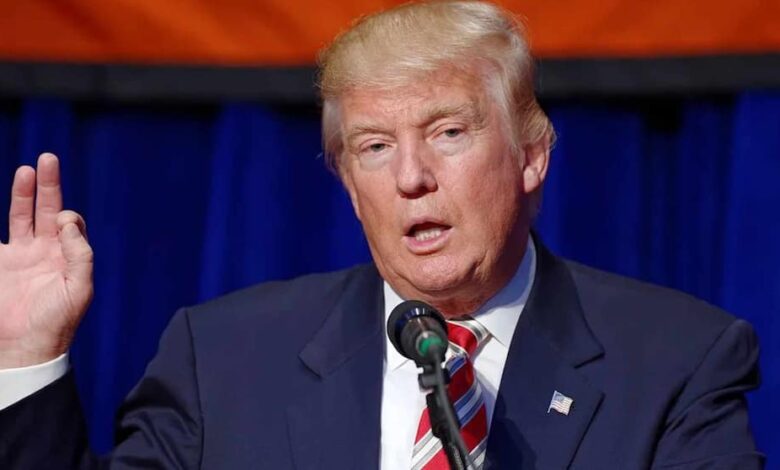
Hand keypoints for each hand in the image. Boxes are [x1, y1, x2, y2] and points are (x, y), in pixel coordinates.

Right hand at [0, 153, 92, 367]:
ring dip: (21, 195)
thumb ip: (80, 253)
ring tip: (25, 171)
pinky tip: (4, 205)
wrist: (25, 349)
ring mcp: (16, 257)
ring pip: (19, 218)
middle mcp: (42, 251)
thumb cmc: (58, 322)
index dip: (67, 216)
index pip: (70, 223)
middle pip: (44, 210)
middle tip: (47, 158)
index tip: (62, 222)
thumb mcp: (80, 288)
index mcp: (65, 256)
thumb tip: (69, 220)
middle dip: (46, 185)